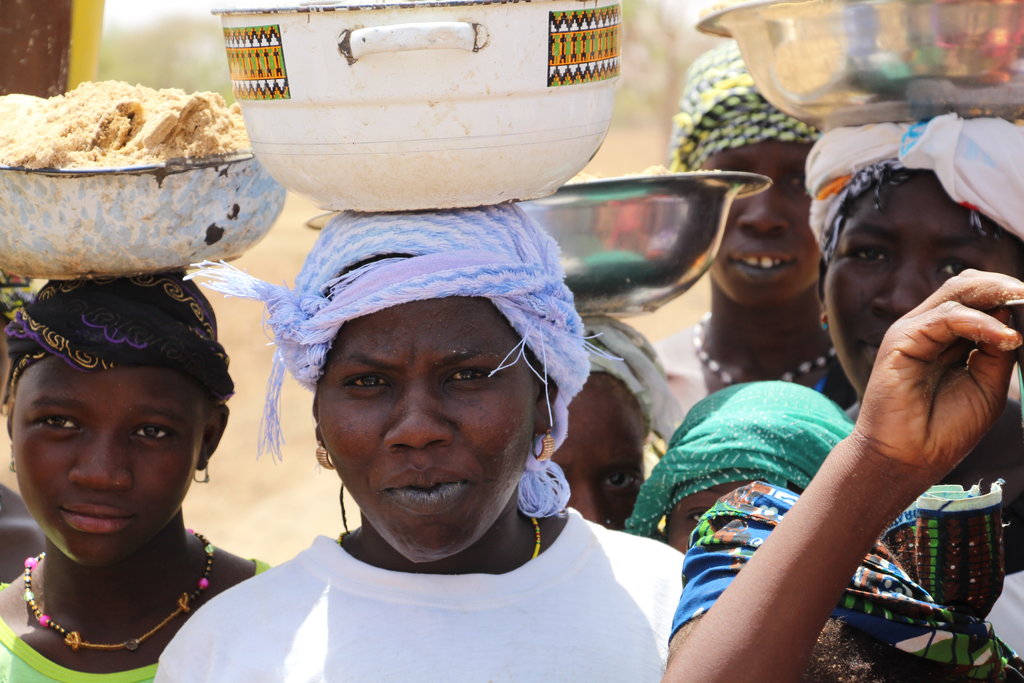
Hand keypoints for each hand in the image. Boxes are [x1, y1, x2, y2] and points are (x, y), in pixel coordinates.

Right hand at [854, 269, 1023, 480]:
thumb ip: (997, 350)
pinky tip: (1004, 338)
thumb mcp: (987, 383)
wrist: (906, 458)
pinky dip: (979, 322)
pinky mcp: (901, 340)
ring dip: (996, 295)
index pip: (979, 298)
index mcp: (948, 337)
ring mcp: (913, 332)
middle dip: (1005, 287)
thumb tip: (1013, 314)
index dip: (1009, 297)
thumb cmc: (944, 428)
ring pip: (957, 292)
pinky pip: (946, 317)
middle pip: (968, 285)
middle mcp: (929, 329)